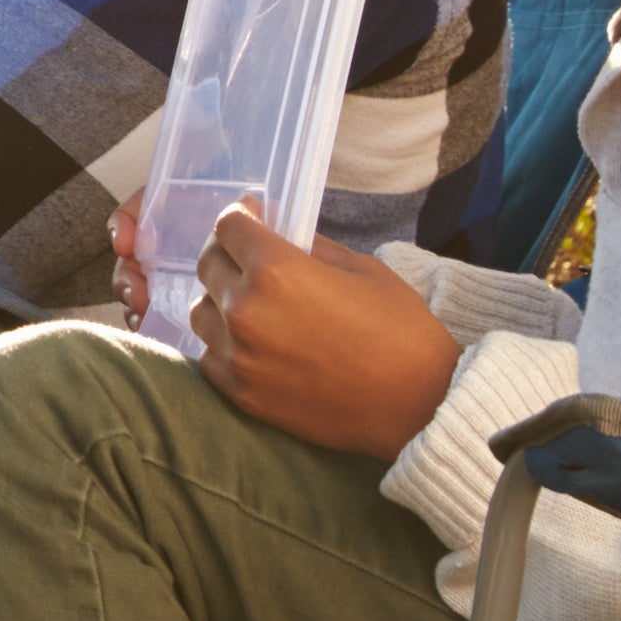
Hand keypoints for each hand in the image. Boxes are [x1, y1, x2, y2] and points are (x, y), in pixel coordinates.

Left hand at [182, 204, 462, 458]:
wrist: (419, 406)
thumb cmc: (402, 332)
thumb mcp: (363, 269)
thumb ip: (311, 248)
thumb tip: (280, 234)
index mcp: (276, 270)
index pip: (229, 227)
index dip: (241, 214)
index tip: (251, 214)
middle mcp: (245, 310)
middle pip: (208, 265)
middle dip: (228, 252)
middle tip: (249, 255)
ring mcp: (239, 355)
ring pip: (201, 312)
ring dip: (220, 300)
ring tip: (250, 301)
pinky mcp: (241, 393)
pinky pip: (208, 356)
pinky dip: (222, 343)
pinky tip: (249, 340)